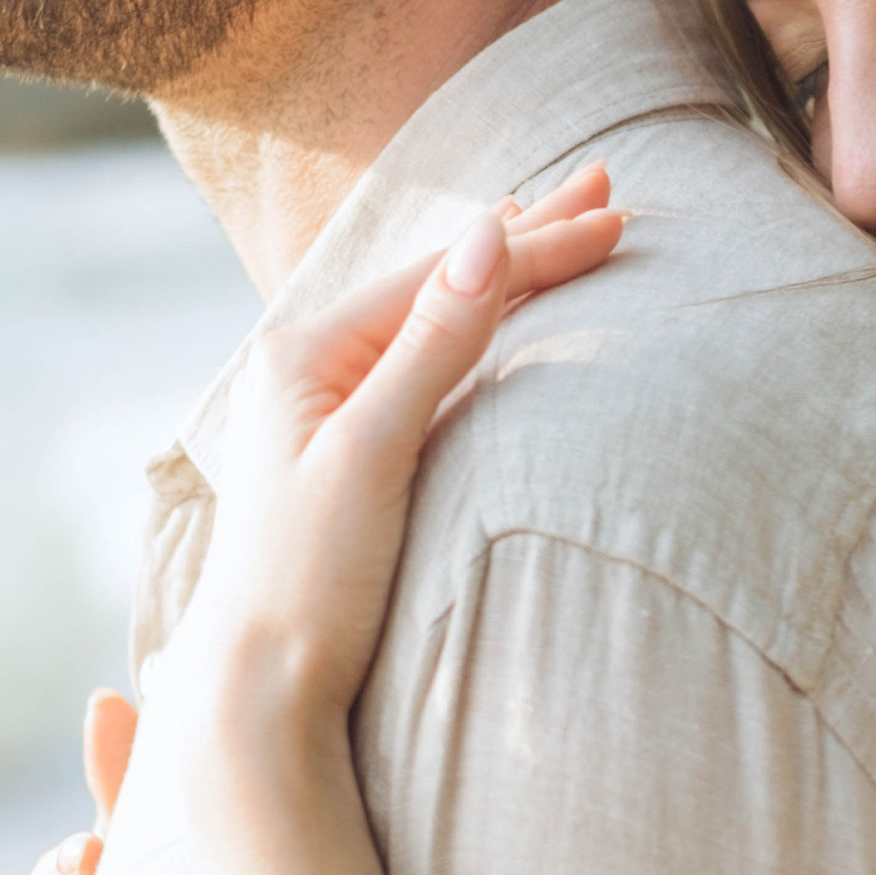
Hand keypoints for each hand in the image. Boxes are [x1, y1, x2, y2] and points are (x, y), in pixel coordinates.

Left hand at [167, 165, 622, 775]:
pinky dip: (476, 323)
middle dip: (528, 235)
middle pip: (440, 281)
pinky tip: (489, 310)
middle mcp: (310, 367)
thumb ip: (432, 343)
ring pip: (435, 315)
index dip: (537, 245)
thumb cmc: (306, 580)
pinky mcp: (347, 452)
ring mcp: (326, 409)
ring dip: (505, 272)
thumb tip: (487, 234)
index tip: (616, 218)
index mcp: (307, 353)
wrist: (259, 685)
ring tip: (553, 222)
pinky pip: (425, 358)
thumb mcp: (374, 452)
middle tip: (607, 189)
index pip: (448, 278)